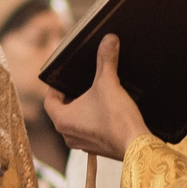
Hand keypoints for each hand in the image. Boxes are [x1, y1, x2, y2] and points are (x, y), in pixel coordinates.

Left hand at [45, 36, 151, 160]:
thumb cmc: (117, 119)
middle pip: (62, 110)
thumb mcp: (109, 83)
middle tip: (82, 83)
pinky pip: (89, 130)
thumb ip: (106, 60)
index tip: (64, 77)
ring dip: (83, 109)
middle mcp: (68, 134)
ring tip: (95, 95)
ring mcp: (83, 143)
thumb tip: (109, 40)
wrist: (137, 146)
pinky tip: (107, 111)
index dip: (55, 86)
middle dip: (71, 96)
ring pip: (75, 121)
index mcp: (62, 120)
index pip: (49, 100)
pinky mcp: (98, 147)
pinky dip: (94, 120)